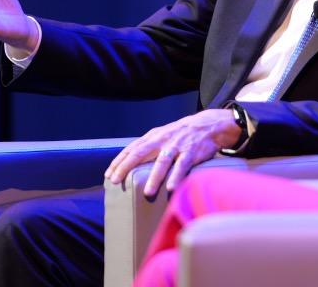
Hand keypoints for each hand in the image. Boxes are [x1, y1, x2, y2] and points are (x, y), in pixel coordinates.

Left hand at [104, 109, 242, 195]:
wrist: (208, 125)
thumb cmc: (182, 134)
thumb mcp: (163, 135)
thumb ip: (149, 146)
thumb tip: (130, 163)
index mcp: (154, 136)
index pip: (132, 149)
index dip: (119, 161)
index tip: (108, 175)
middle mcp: (163, 140)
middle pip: (141, 153)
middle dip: (126, 167)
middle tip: (116, 181)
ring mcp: (177, 146)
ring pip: (163, 161)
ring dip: (154, 177)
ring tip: (147, 192)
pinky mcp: (192, 152)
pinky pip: (183, 165)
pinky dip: (177, 176)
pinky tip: (171, 188)